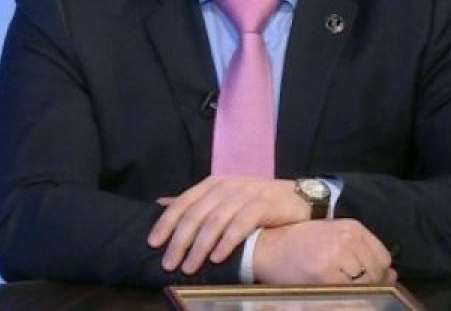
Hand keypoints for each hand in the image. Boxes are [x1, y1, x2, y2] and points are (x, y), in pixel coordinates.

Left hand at [147, 176, 309, 273]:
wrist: (298, 197)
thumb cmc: (255, 201)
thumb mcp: (222, 197)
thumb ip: (194, 202)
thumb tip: (161, 204)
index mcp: (212, 184)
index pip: (183, 203)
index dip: (166, 223)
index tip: (152, 243)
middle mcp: (226, 185)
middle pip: (196, 214)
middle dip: (179, 241)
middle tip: (169, 263)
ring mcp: (245, 193)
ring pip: (215, 221)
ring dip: (200, 247)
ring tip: (190, 267)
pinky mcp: (264, 203)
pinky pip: (241, 224)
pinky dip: (227, 242)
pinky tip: (217, 258)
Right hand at [253, 219, 396, 284]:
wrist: (266, 247)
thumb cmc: (298, 244)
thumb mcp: (332, 238)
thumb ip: (362, 254)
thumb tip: (393, 275)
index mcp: (352, 227)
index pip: (383, 257)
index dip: (377, 273)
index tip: (363, 279)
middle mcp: (348, 239)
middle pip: (376, 272)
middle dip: (367, 284)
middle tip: (344, 285)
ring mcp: (338, 256)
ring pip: (365, 285)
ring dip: (355, 291)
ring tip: (333, 285)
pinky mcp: (326, 275)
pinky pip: (349, 294)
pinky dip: (345, 297)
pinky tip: (328, 290)